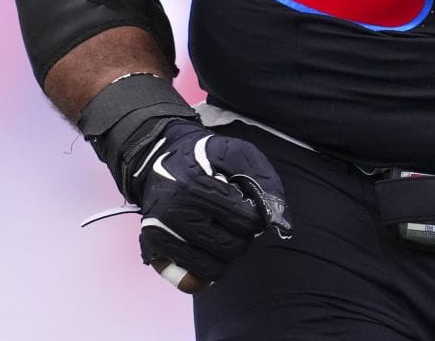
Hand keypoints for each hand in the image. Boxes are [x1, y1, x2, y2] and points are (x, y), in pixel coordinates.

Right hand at [79, 75, 290, 290]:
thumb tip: (281, 222)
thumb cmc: (204, 156)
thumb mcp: (238, 153)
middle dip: (241, 236)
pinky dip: (204, 269)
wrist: (158, 156)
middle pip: (232, 248)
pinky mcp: (153, 249)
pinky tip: (205, 250)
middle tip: (232, 220)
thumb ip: (264, 181)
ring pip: (213, 268)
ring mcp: (162, 233)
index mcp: (196, 186)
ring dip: (224, 254)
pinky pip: (191, 279)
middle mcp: (175, 212)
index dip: (256, 217)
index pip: (247, 222)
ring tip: (217, 231)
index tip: (247, 207)